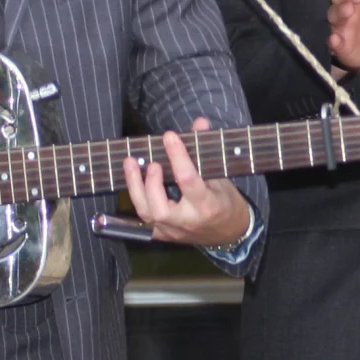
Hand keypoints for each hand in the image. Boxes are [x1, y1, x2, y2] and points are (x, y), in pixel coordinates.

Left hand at [124, 121, 254, 247]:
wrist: (229, 234)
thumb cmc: (227, 203)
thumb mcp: (223, 177)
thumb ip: (205, 152)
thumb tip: (199, 123)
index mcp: (207, 205)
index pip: (188, 180)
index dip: (178, 156)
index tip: (170, 136)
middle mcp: (188, 221)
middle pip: (160, 208)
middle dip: (150, 183)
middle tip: (151, 162)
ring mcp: (173, 231)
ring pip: (146, 214)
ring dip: (135, 188)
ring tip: (130, 164)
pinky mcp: (163, 235)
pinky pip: (143, 221)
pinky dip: (137, 200)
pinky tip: (134, 183)